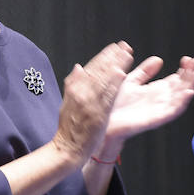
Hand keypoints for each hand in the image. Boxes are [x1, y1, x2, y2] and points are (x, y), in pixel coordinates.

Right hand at [54, 42, 131, 159]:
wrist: (67, 149)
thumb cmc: (69, 129)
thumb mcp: (67, 103)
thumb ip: (73, 84)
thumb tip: (78, 67)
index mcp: (74, 90)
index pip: (90, 69)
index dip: (103, 57)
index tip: (113, 47)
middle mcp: (80, 94)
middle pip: (98, 71)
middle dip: (112, 57)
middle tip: (124, 46)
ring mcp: (89, 104)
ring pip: (104, 80)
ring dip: (116, 65)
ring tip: (127, 54)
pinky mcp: (97, 114)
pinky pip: (108, 96)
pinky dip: (114, 84)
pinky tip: (122, 74)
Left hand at [104, 54, 193, 143]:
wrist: (106, 122)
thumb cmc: (117, 105)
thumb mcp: (132, 81)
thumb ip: (145, 71)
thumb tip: (159, 59)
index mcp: (156, 91)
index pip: (176, 79)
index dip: (184, 69)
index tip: (189, 58)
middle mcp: (161, 100)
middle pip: (182, 86)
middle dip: (192, 74)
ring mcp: (160, 109)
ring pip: (181, 97)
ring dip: (191, 86)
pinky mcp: (157, 119)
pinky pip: (173, 111)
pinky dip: (182, 102)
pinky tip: (188, 93)